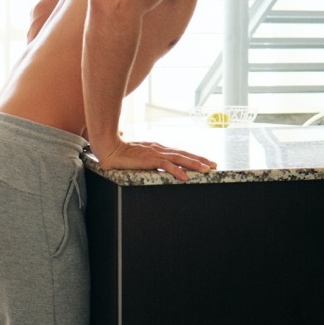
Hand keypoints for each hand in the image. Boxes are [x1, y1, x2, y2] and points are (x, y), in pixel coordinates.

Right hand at [96, 140, 216, 180]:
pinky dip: (177, 170)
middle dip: (200, 160)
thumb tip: (153, 162)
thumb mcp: (139, 156)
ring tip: (206, 170)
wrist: (109, 148)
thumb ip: (147, 158)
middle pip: (184, 154)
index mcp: (158, 149)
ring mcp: (155, 153)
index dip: (194, 157)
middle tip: (214, 165)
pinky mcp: (149, 159)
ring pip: (179, 158)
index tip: (206, 162)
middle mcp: (160, 149)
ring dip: (194, 164)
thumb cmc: (121, 152)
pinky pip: (166, 165)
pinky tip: (185, 176)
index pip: (180, 153)